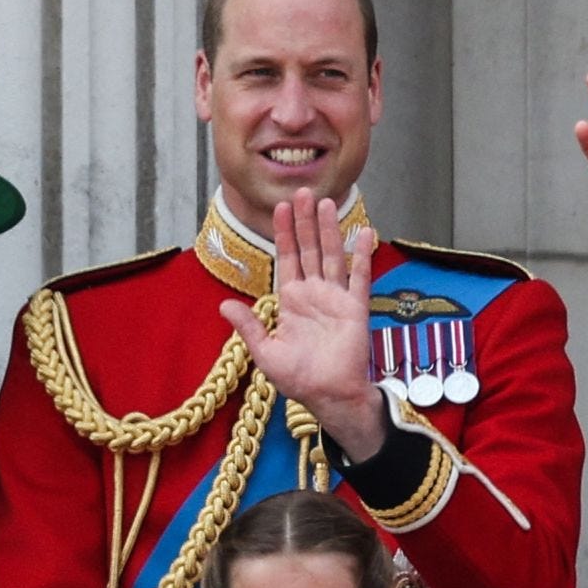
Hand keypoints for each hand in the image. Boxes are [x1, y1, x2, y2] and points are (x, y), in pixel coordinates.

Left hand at [223, 197, 388, 463]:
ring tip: (326, 203)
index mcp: (292, 301)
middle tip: (304, 192)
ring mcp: (336, 299)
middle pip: (309, 249)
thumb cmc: (299, 378)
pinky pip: (360, 277)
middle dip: (305, 221)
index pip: (287, 258)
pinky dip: (361, 255)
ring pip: (331, 256)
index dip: (284, 233)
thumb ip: (248, 326)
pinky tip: (363, 233)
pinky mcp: (356, 308)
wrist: (329, 395)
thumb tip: (224, 305)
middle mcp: (314, 294)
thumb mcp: (265, 352)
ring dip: (329, 230)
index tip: (281, 207)